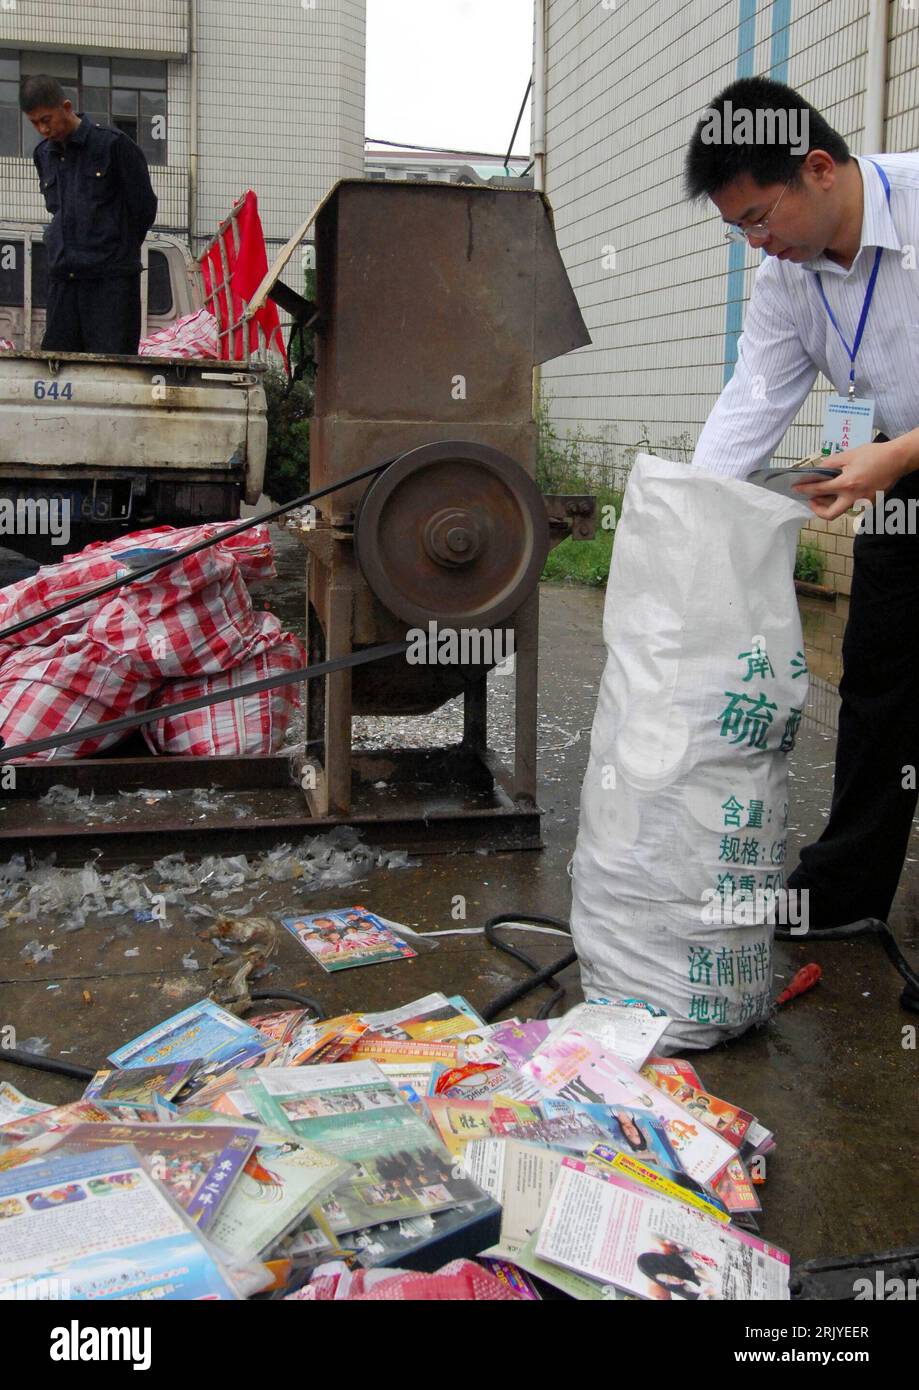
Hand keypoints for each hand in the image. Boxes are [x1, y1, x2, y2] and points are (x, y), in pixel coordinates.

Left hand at [792, 439, 912, 519]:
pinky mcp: (871, 503)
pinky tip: (844, 489)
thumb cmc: (874, 454)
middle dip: (817, 509)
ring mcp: (864, 502)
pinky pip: (853, 505)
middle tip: (812, 499)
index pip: (819, 490)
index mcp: (846, 484)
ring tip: (827, 492)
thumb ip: (831, 464)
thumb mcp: (849, 455)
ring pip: (842, 510)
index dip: (805, 490)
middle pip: (830, 514)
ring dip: (831, 503)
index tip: (796, 489)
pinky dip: (845, 499)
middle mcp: (854, 497)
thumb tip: (819, 471)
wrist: (897, 459)